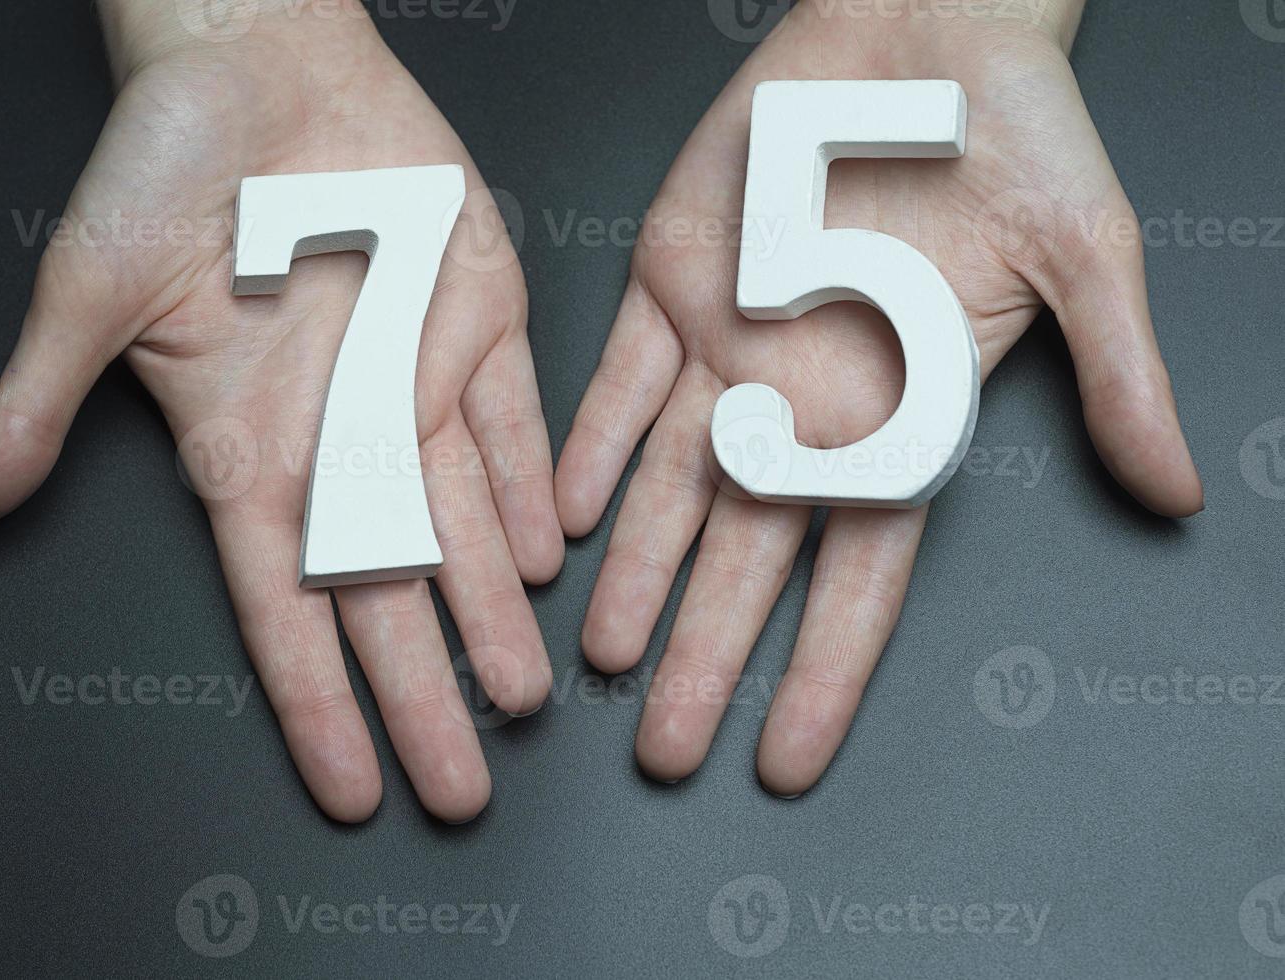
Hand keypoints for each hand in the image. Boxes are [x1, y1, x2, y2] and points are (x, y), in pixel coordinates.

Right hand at [0, 1, 561, 822]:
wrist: (254, 56)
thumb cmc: (160, 162)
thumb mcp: (88, 291)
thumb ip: (38, 407)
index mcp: (250, 450)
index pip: (288, 610)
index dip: (321, 704)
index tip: (356, 788)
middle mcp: (341, 435)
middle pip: (389, 597)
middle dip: (426, 695)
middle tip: (464, 788)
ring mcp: (414, 381)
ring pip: (465, 526)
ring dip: (494, 611)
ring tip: (521, 696)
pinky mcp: (476, 318)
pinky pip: (515, 422)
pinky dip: (533, 486)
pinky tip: (550, 555)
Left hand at [554, 1, 1202, 795]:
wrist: (925, 20)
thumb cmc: (1019, 132)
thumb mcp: (1086, 255)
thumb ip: (1116, 375)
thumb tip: (1177, 490)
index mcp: (902, 417)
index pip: (859, 577)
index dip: (820, 672)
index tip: (784, 760)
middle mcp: (808, 404)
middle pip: (749, 559)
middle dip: (702, 656)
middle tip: (660, 750)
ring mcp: (730, 350)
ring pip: (672, 488)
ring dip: (634, 573)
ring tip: (599, 657)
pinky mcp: (670, 284)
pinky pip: (619, 384)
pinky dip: (591, 447)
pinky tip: (562, 517)